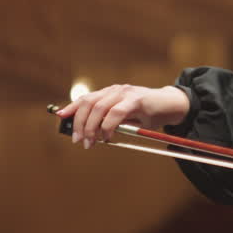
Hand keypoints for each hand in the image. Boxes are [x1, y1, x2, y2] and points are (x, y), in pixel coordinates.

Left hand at [55, 84, 189, 147]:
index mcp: (111, 93)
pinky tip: (108, 136)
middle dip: (79, 123)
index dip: (71, 107)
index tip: (60, 117)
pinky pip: (116, 113)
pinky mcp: (136, 100)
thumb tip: (91, 134)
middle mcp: (115, 90)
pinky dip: (108, 126)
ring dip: (91, 127)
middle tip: (79, 140)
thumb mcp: (126, 119)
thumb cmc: (149, 114)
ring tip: (91, 142)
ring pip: (99, 108)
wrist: (172, 105)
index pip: (86, 98)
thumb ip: (110, 122)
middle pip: (88, 103)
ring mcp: (125, 93)